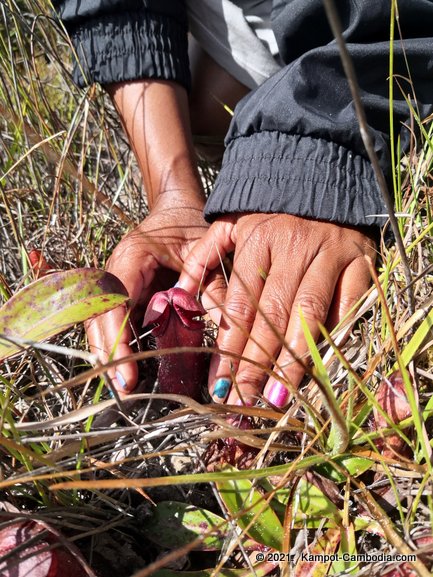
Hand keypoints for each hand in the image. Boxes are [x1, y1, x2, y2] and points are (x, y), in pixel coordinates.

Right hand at [86, 194, 221, 392]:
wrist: (176, 206)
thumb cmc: (189, 225)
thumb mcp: (205, 254)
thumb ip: (213, 289)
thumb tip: (229, 329)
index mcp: (131, 257)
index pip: (114, 303)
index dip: (118, 338)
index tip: (128, 368)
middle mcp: (115, 270)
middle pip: (100, 317)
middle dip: (109, 352)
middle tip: (124, 387)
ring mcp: (115, 281)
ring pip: (101, 322)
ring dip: (110, 352)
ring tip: (123, 384)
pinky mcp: (122, 291)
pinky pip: (113, 320)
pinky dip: (118, 343)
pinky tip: (127, 366)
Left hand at [178, 213, 375, 405]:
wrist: (323, 182)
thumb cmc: (271, 215)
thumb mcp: (230, 225)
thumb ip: (203, 257)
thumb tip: (177, 295)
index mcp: (257, 240)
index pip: (240, 304)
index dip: (230, 347)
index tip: (221, 383)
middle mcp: (293, 247)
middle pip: (271, 315)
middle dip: (256, 363)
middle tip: (243, 401)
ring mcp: (329, 254)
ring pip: (310, 315)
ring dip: (294, 359)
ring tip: (278, 396)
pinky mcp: (360, 261)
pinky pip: (350, 304)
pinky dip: (338, 336)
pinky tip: (323, 367)